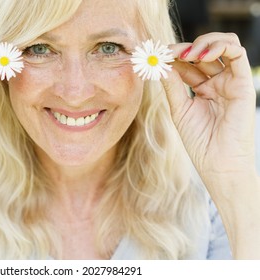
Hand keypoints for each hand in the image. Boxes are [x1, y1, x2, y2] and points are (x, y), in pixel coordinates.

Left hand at [162, 33, 256, 193]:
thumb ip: (172, 84)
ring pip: (223, 45)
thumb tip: (160, 62)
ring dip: (203, 42)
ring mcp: (230, 81)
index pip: (187, 63)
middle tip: (168, 52)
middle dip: (184, 48)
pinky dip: (220, 46)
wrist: (218, 162)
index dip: (173, 56)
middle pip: (202, 52)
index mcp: (202, 88)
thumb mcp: (179, 108)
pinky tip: (201, 55)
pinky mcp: (243, 83)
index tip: (157, 56)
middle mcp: (217, 82)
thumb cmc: (199, 141)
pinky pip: (237, 53)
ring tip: (186, 54)